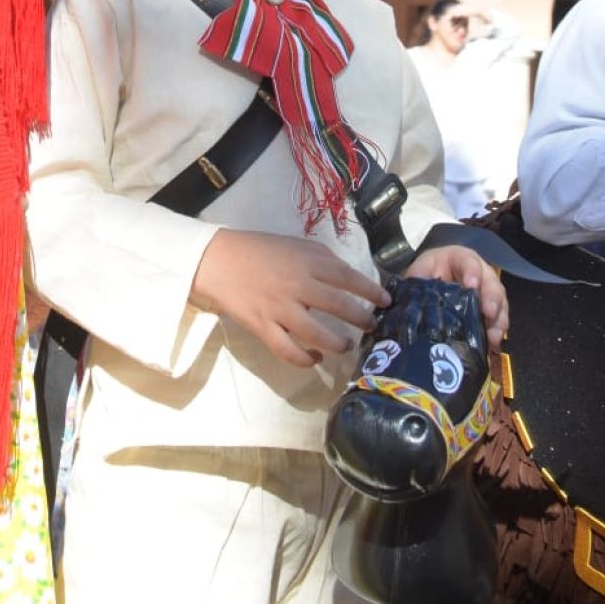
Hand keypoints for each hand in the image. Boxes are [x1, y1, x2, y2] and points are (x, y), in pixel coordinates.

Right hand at [190, 229, 389, 368]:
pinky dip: (306, 359)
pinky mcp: (264, 328)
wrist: (218, 260)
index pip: (348, 277)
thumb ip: (322, 259)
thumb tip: (349, 278)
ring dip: (339, 343)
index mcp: (307, 261)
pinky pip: (290, 352)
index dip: (371, 291)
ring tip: (348, 345)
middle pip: (340, 306)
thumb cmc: (259, 250)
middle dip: (362, 319)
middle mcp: (298, 285)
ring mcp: (281, 309)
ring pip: (319, 335)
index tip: (387, 301)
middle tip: (372, 326)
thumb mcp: (295, 244)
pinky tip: (314, 357)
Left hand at [403, 243, 507, 349]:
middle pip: (491, 282)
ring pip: (499, 302)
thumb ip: (415, 281)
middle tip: (489, 313)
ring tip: (493, 335)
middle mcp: (478, 273)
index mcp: (458, 259)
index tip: (471, 286)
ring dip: (498, 319)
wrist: (428, 289)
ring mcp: (485, 293)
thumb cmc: (425, 276)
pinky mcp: (488, 311)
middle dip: (492, 298)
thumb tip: (405, 296)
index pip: (468, 261)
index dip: (472, 272)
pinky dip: (498, 331)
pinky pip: (499, 319)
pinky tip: (493, 343)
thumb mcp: (417, 274)